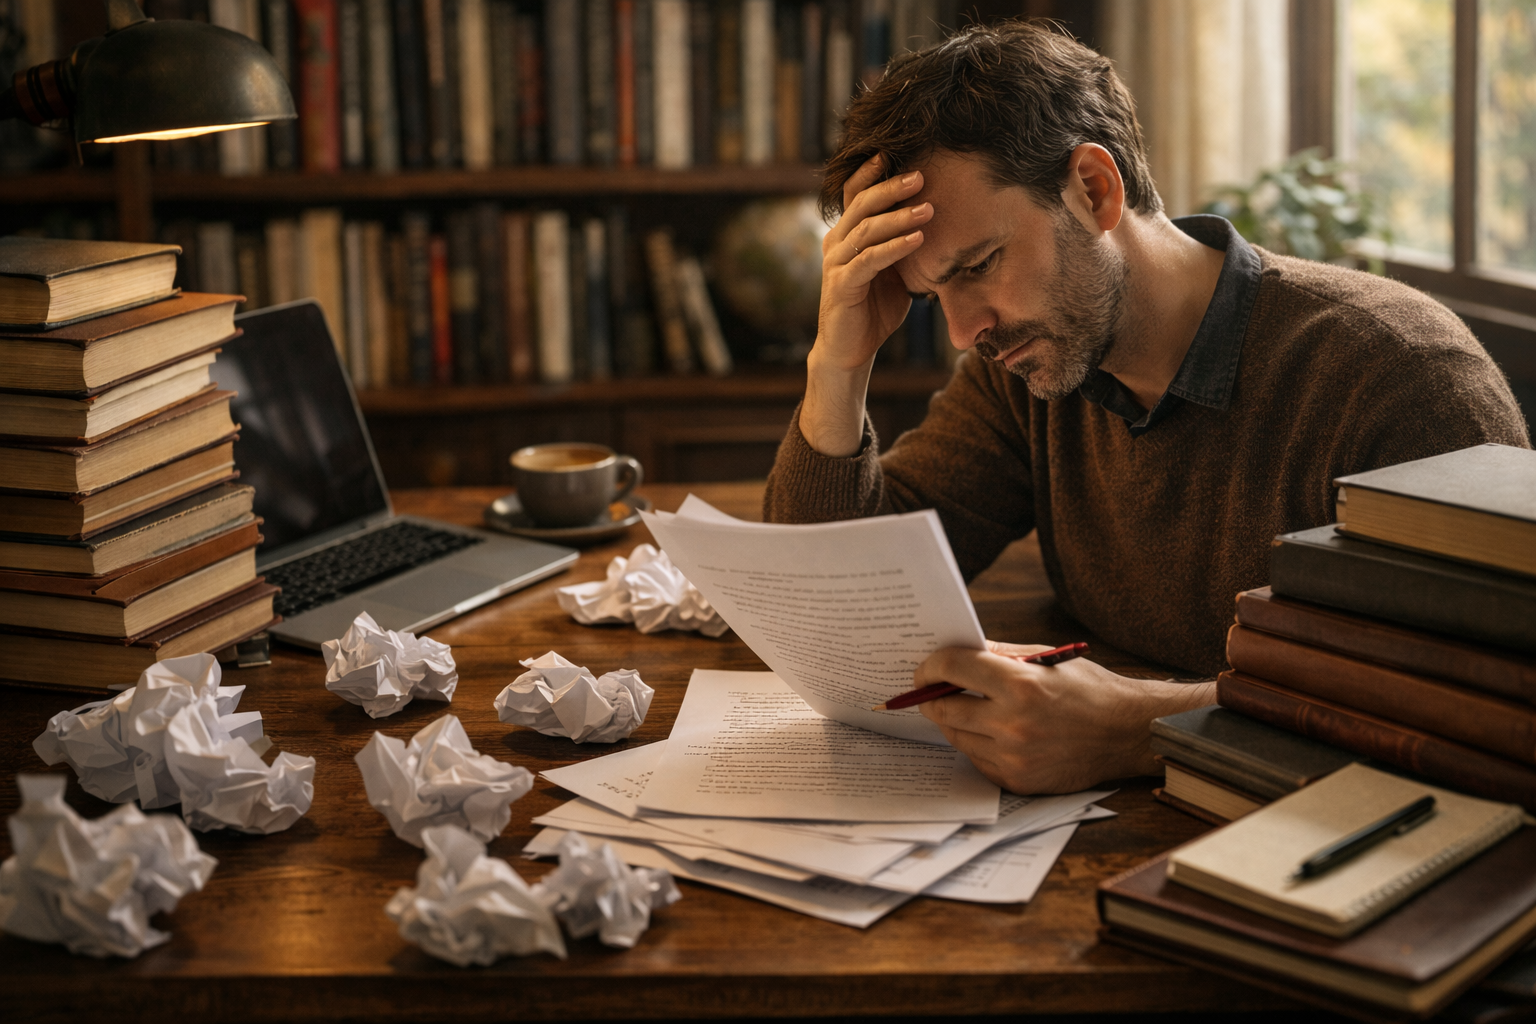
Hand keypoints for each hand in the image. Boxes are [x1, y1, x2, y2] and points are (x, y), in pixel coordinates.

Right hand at [800, 156, 933, 456]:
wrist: (850, 351)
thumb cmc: (874, 309)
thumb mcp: (894, 271)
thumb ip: (904, 246)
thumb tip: (939, 222)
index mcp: (845, 236)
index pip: (854, 195)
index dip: (871, 172)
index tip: (894, 153)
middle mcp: (835, 244)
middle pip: (861, 205)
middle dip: (891, 188)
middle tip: (921, 175)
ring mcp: (836, 265)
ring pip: (866, 229)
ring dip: (899, 216)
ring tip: (928, 208)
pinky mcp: (842, 287)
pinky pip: (869, 260)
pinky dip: (894, 247)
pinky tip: (917, 239)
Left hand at [913, 639, 1215, 793]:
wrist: (1128, 733)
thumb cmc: (1089, 689)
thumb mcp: (1045, 659)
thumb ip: (998, 655)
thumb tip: (957, 652)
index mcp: (1021, 686)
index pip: (952, 668)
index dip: (931, 665)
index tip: (925, 668)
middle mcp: (1013, 724)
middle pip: (943, 708)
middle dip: (932, 696)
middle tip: (931, 690)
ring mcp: (1014, 757)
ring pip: (956, 737)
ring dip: (954, 721)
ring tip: (966, 708)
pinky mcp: (1017, 781)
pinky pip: (977, 760)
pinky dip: (977, 744)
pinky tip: (991, 731)